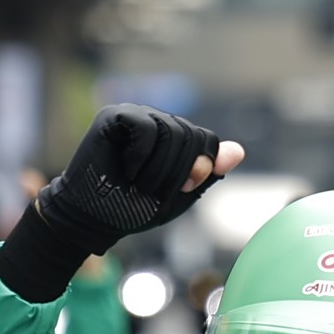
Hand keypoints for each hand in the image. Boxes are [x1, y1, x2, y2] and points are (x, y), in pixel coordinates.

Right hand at [37, 106, 242, 255]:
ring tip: (137, 183)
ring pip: (171, 131)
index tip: (184, 189)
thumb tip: (239, 151)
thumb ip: (207, 171)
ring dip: (158, 170)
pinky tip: (125, 168)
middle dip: (177, 174)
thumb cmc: (133, 208)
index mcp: (175, 138)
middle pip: (191, 136)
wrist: (93, 219)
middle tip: (152, 190)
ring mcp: (135, 115)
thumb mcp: (179, 194)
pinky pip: (146, 127)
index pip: (207, 139)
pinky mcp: (114, 115)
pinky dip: (140, 156)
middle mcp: (157, 121)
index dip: (201, 167)